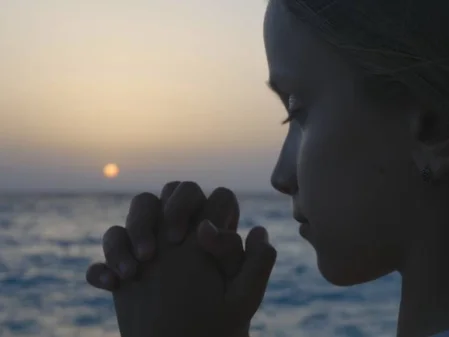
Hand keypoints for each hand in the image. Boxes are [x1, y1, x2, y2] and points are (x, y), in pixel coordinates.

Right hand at [85, 182, 276, 336]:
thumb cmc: (223, 322)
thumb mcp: (245, 298)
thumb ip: (256, 263)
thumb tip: (254, 229)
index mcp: (215, 233)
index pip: (216, 197)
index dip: (203, 207)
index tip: (192, 238)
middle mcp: (185, 231)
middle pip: (168, 192)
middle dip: (155, 214)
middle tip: (153, 254)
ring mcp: (154, 244)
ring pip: (137, 211)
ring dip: (126, 236)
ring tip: (133, 274)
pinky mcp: (127, 268)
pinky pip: (109, 251)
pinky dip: (102, 266)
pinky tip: (111, 286)